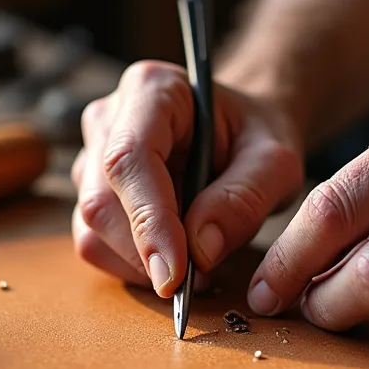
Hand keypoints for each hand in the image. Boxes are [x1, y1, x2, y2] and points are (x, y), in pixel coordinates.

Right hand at [72, 61, 304, 295]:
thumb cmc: (256, 137)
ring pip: (92, 229)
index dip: (148, 220)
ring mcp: (92, 156)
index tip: (176, 275)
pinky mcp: (91, 192)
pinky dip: (133, 266)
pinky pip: (95, 243)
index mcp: (152, 89)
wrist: (241, 134)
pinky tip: (173, 259)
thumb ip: (245, 199)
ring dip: (139, 264)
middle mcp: (108, 118)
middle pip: (101, 201)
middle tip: (201, 278)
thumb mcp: (276, 162)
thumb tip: (200, 250)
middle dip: (147, 252)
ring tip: (195, 267)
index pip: (129, 159)